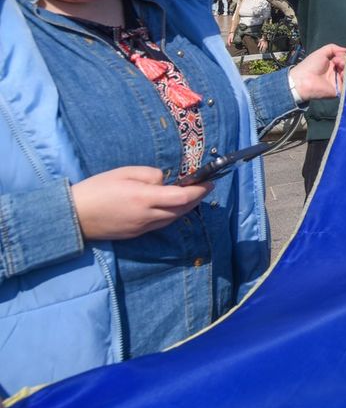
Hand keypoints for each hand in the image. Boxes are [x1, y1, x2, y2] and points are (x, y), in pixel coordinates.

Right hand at [70, 166, 209, 239]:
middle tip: (205, 188)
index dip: (200, 190)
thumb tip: (165, 181)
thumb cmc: (97, 189)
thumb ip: (150, 174)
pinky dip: (171, 215)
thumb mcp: (124, 172)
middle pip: (181, 209)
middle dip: (197, 199)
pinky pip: (160, 224)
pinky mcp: (135, 234)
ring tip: (191, 196)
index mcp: (145, 198)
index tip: (210, 182)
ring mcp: (142, 228)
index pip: (182, 196)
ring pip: (172, 219)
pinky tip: (171, 207)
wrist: (74, 216)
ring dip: (185, 208)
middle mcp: (147, 216)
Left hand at [290, 44, 345, 101]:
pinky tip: (342, 74)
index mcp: (331, 65)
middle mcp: (335, 73)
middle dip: (345, 62)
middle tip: (339, 62)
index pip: (343, 60)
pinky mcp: (339, 90)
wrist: (304, 80)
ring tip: (341, 67)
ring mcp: (337, 82)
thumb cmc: (310, 65)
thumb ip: (333, 48)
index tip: (338, 56)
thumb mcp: (321, 52)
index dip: (342, 57)